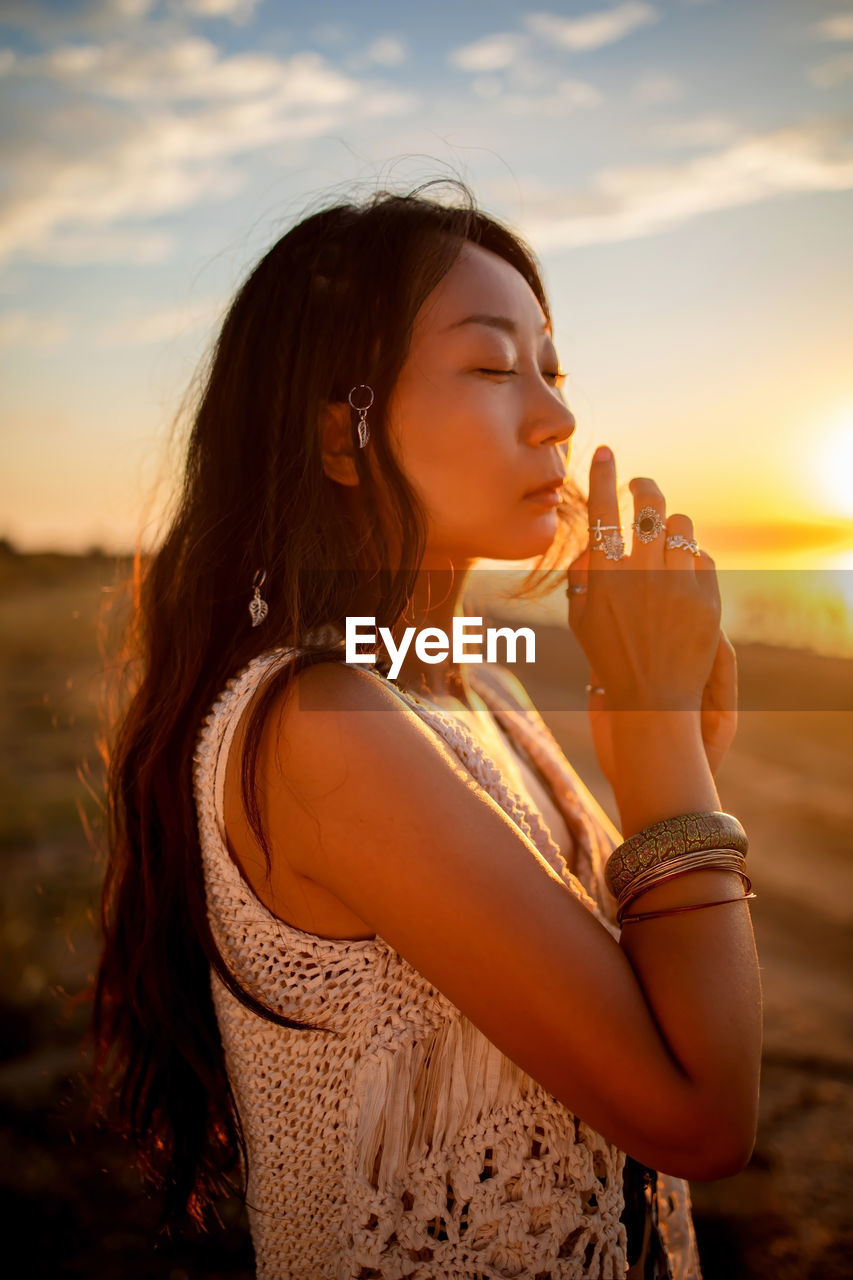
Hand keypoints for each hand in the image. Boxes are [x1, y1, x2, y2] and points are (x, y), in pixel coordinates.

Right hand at [566, 448, 735, 784]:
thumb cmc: (610, 659)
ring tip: (664, 546)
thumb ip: (581, 577)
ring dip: (671, 528)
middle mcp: (641, 575)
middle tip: (640, 489)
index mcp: (605, 578)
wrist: (653, 701)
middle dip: (645, 487)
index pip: (603, 511)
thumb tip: (591, 543)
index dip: (604, 476)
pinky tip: (683, 578)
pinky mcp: (707, 598)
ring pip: (681, 525)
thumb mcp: (581, 620)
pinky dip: (692, 561)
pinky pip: (702, 557)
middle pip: (651, 505)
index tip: (606, 452)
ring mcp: (677, 585)